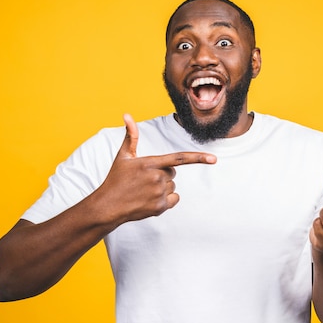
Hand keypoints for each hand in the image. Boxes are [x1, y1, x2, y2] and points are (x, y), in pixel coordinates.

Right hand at [95, 114, 216, 223]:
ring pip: (172, 187)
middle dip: (162, 175)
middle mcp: (156, 178)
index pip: (178, 159)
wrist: (108, 205)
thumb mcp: (123, 156)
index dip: (198, 158)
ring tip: (144, 191)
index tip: (214, 159)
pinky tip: (150, 200)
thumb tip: (126, 114)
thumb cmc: (116, 179)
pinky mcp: (159, 207)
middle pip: (172, 174)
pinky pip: (174, 199)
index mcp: (149, 163)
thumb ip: (130, 135)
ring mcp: (158, 194)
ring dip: (162, 188)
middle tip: (144, 180)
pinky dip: (166, 200)